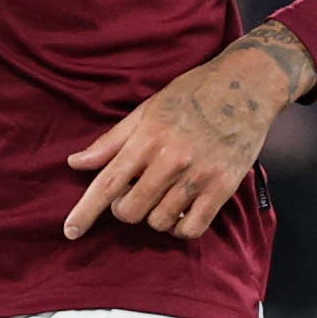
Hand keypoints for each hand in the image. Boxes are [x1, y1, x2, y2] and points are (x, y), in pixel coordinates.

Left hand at [63, 21, 315, 241]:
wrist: (246, 86)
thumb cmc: (191, 94)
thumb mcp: (147, 110)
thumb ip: (112, 141)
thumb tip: (75, 163)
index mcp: (148, 137)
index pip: (107, 183)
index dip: (85, 211)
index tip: (69, 232)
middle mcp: (171, 159)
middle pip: (130, 210)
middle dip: (124, 209)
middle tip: (133, 193)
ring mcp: (198, 175)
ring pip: (159, 222)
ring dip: (153, 216)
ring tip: (161, 196)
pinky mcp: (223, 187)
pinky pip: (192, 228)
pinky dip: (180, 228)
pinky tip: (181, 211)